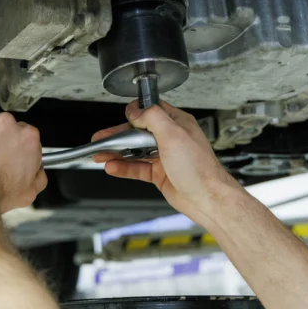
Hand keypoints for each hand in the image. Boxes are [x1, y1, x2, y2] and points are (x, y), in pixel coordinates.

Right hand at [92, 101, 240, 226]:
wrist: (207, 198)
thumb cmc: (199, 169)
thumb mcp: (174, 135)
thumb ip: (153, 118)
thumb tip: (136, 110)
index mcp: (177, 124)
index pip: (150, 112)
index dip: (133, 114)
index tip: (120, 119)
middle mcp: (170, 139)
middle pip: (137, 133)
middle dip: (117, 136)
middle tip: (100, 139)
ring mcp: (164, 157)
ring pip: (135, 152)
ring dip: (116, 153)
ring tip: (99, 154)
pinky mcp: (160, 174)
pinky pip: (137, 168)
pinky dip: (123, 168)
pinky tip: (112, 167)